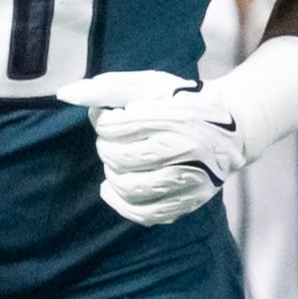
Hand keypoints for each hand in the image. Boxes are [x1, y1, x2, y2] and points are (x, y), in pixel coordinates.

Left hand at [70, 69, 242, 227]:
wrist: (233, 129)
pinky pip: (145, 213)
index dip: (104, 120)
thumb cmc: (185, 101)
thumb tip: (65, 94)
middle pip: (120, 157)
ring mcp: (189, 180)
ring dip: (112, 173)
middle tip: (113, 139)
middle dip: (106, 147)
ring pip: (129, 187)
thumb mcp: (151, 85)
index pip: (116, 126)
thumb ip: (108, 88)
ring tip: (117, 160)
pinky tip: (114, 187)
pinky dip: (121, 203)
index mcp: (175, 116)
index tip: (112, 116)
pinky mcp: (188, 202)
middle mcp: (185, 150)